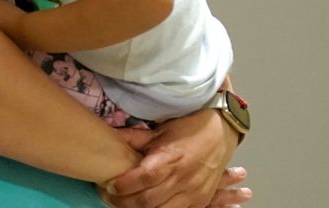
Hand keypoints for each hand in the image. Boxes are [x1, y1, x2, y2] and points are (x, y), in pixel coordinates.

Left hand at [99, 110, 250, 207]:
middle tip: (109, 197)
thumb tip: (108, 136)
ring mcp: (194, 193)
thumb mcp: (160, 130)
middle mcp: (183, 178)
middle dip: (125, 202)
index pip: (145, 177)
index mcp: (171, 158)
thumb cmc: (188, 129)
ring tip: (123, 203)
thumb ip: (133, 138)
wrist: (220, 133)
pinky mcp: (200, 201)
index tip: (109, 185)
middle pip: (149, 200)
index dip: (124, 185)